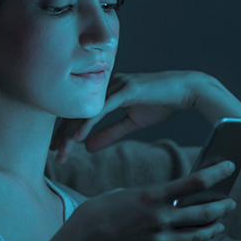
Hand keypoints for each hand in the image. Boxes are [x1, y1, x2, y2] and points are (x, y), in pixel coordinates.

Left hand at [51, 70, 209, 162]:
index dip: (67, 130)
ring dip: (72, 133)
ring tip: (62, 152)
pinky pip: (101, 109)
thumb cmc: (162, 103)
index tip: (58, 148)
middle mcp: (106, 86)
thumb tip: (87, 147)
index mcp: (106, 92)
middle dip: (63, 134)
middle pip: (77, 111)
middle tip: (53, 154)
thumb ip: (110, 133)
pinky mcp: (125, 89)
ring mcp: (115, 86)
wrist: (187, 90)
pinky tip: (77, 138)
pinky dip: (88, 124)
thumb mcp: (132, 123)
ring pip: (86, 111)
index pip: (80, 112)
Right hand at [55, 160, 237, 240]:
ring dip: (212, 230)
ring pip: (198, 238)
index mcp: (151, 196)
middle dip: (222, 207)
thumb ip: (151, 196)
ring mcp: (158, 240)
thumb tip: (172, 199)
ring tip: (219, 225)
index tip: (230, 166)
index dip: (217, 173)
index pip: (195, 182)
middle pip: (205, 214)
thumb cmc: (97, 213)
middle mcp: (159, 218)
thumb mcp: (124, 194)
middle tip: (231, 203)